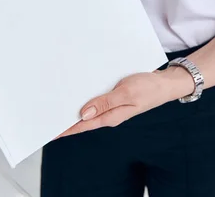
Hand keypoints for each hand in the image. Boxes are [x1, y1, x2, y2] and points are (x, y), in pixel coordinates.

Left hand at [57, 67, 194, 138]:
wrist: (165, 83)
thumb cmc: (149, 88)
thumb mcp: (126, 93)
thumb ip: (105, 103)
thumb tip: (84, 113)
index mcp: (112, 116)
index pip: (84, 125)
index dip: (67, 128)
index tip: (51, 131)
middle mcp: (110, 113)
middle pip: (84, 118)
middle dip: (67, 118)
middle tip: (48, 116)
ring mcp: (113, 105)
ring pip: (90, 108)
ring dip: (76, 106)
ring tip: (58, 104)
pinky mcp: (115, 96)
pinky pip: (97, 98)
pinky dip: (87, 96)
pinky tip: (79, 92)